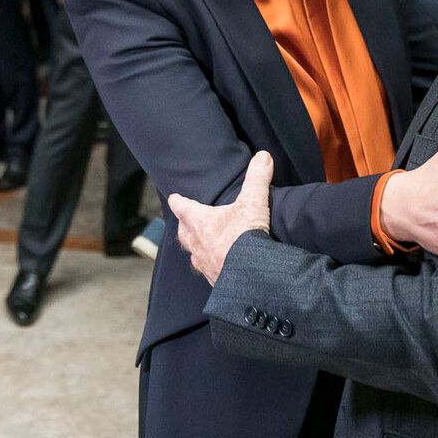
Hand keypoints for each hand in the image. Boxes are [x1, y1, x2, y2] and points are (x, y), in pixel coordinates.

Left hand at [167, 152, 272, 284]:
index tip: (174, 197)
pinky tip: (218, 266)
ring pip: (194, 254)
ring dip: (196, 247)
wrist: (250, 277)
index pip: (183, 208)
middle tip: (185, 221)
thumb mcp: (253, 203)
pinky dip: (210, 266)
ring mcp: (204, 264)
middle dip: (184, 225)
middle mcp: (197, 244)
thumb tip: (263, 156)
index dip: (178, 201)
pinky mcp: (215, 281)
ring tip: (201, 245)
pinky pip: (207, 271)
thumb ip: (258, 178)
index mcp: (200, 222)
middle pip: (184, 233)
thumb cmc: (244, 238)